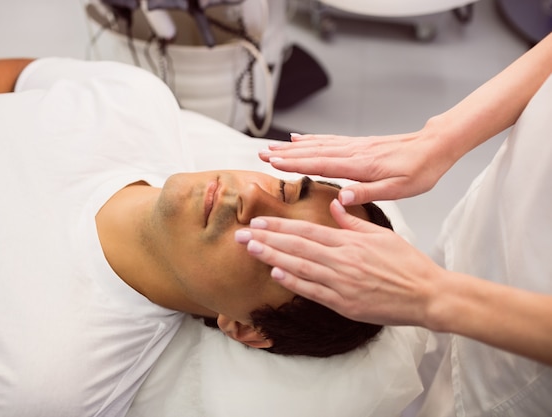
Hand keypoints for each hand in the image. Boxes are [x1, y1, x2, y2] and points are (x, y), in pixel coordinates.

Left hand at [235, 200, 443, 326]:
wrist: (427, 295)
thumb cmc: (407, 264)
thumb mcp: (382, 235)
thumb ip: (353, 222)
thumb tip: (335, 205)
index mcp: (350, 242)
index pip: (307, 231)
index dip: (280, 226)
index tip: (259, 222)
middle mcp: (342, 261)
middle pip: (296, 247)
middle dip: (266, 239)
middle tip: (241, 235)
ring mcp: (342, 284)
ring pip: (300, 268)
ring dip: (272, 258)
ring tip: (251, 250)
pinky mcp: (345, 305)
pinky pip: (313, 292)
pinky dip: (294, 282)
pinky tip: (275, 275)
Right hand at [259, 132, 451, 204]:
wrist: (435, 146)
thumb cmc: (420, 171)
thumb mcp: (400, 189)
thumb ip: (369, 192)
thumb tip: (343, 197)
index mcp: (361, 166)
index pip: (320, 164)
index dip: (294, 164)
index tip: (273, 162)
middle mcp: (353, 152)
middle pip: (313, 152)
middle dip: (285, 153)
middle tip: (261, 154)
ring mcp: (355, 146)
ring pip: (318, 144)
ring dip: (293, 146)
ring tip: (273, 146)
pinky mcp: (359, 144)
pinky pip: (329, 140)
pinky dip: (311, 139)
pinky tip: (300, 138)